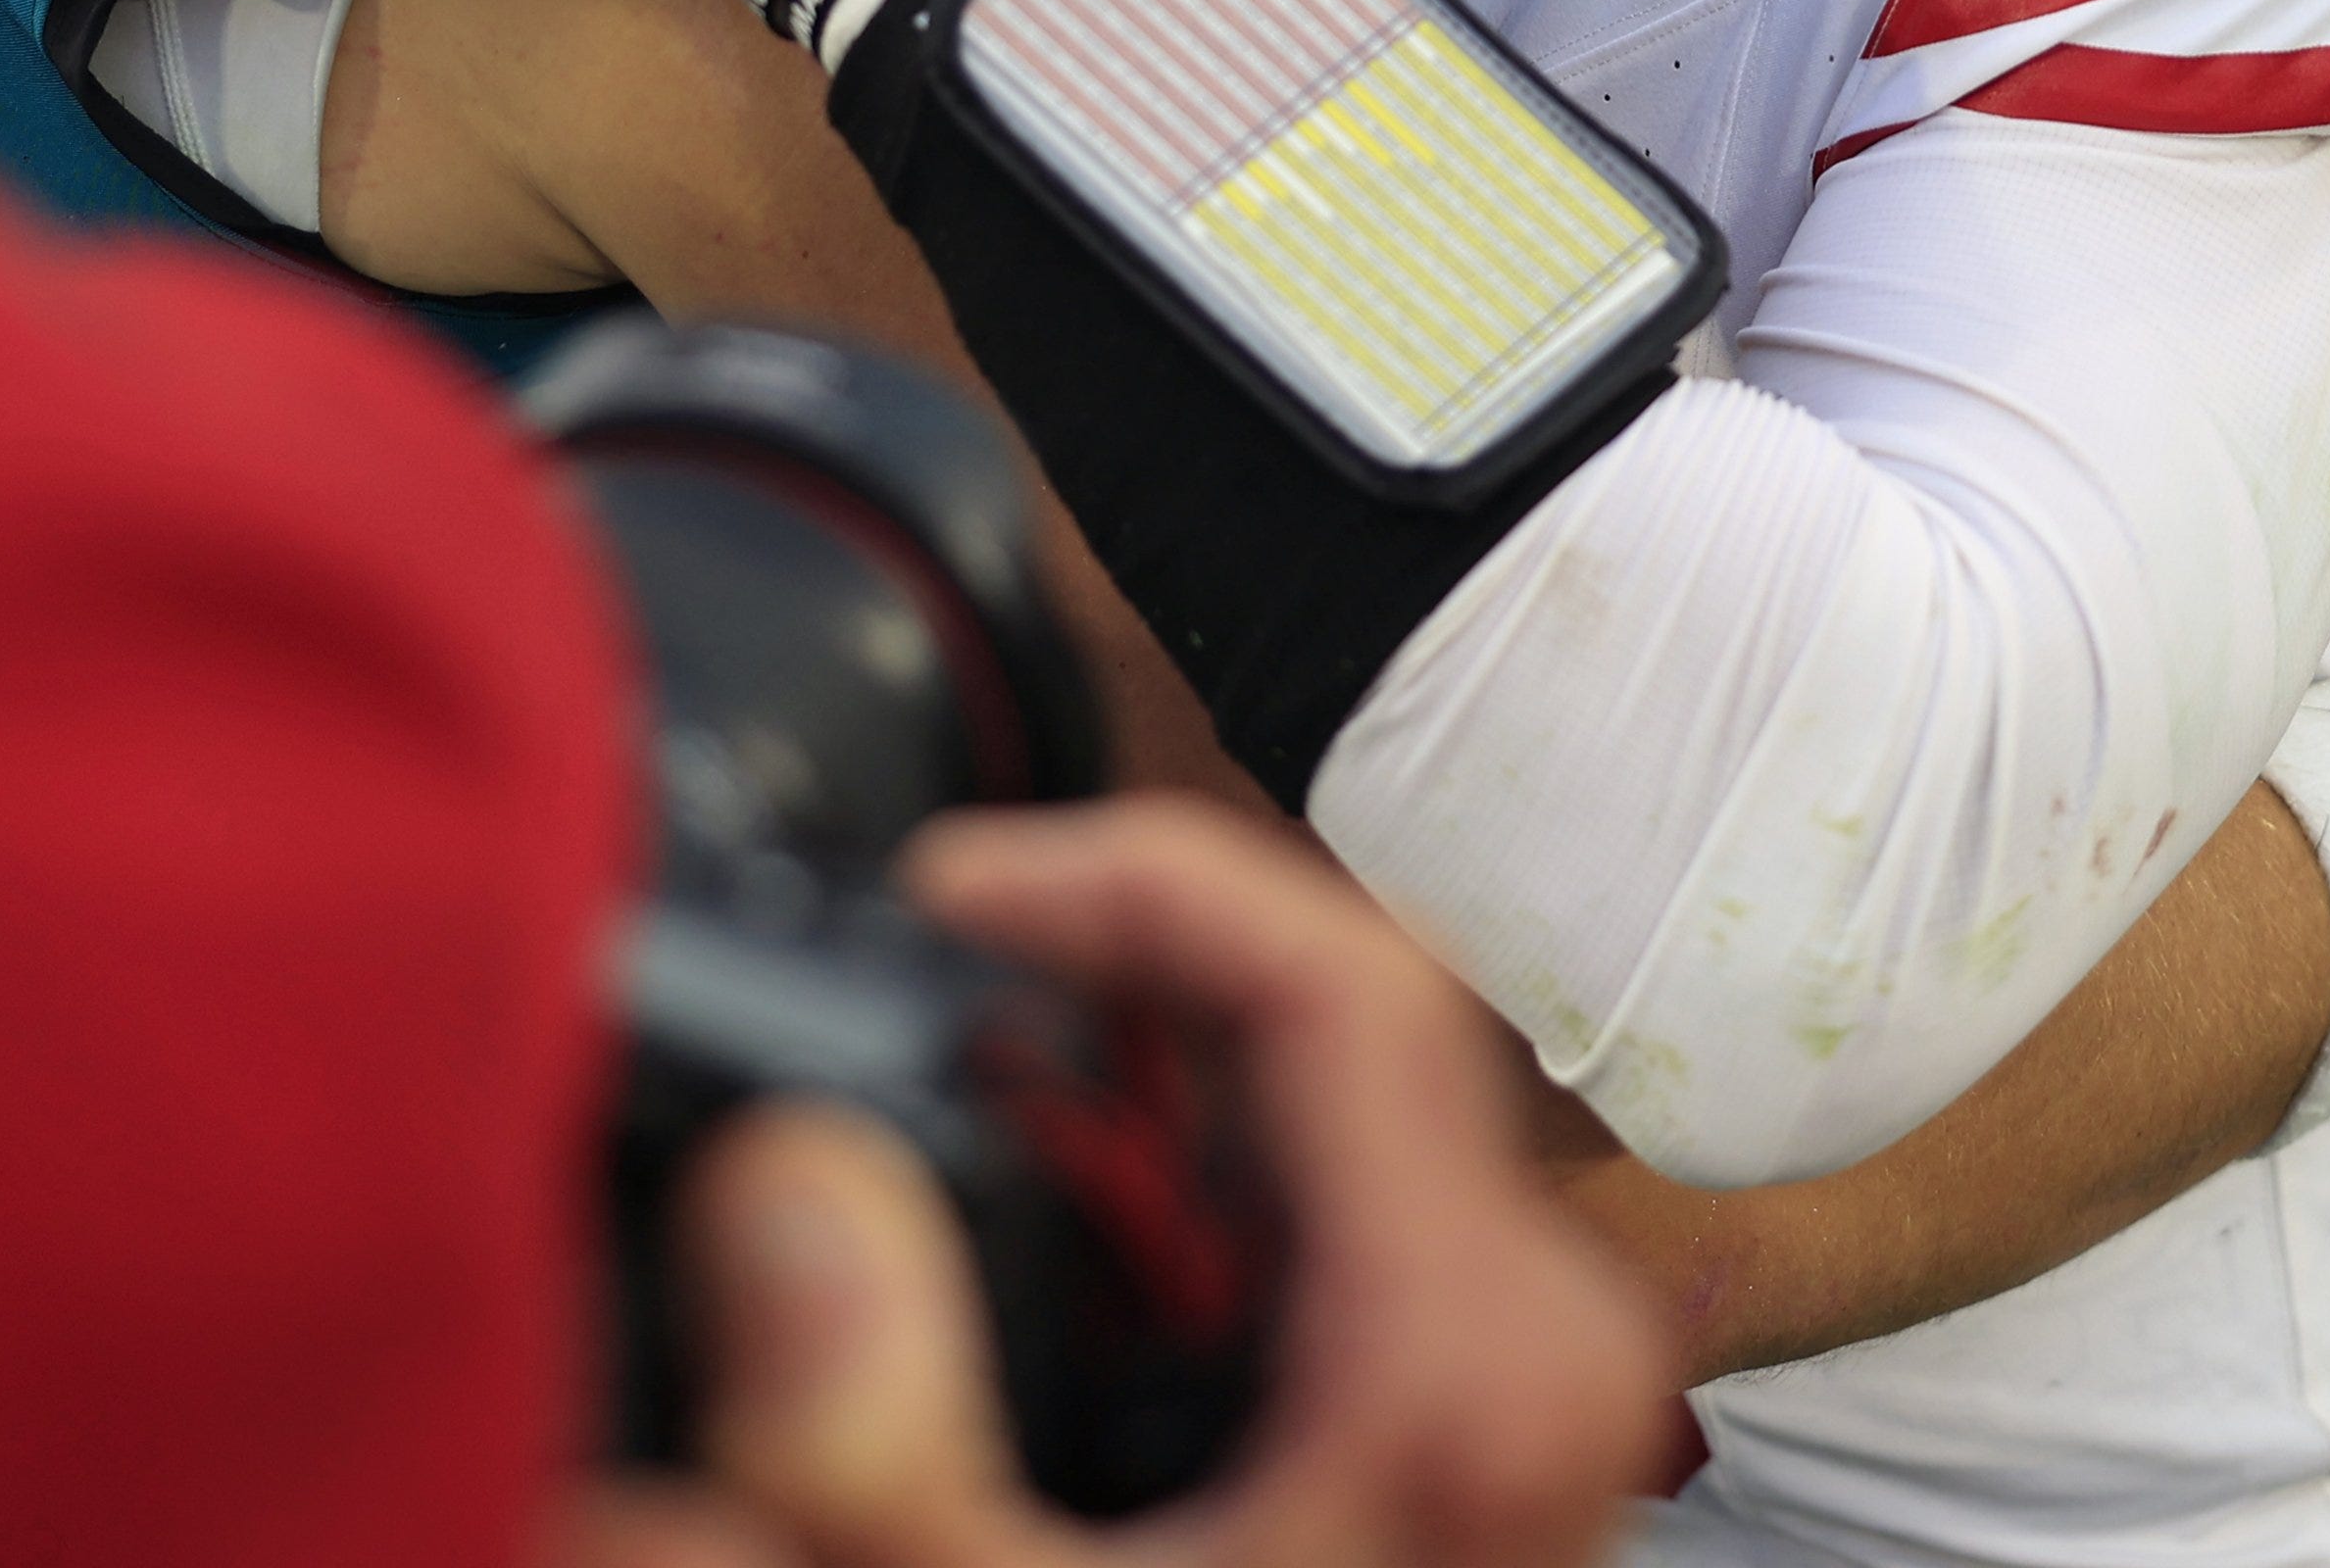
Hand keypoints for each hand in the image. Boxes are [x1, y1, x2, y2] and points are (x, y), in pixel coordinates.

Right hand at [599, 797, 1671, 1566]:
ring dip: (1147, 1068)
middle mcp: (1542, 1340)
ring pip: (1336, 1098)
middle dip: (1112, 970)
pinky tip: (1052, 1201)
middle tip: (925, 966)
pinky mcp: (1481, 1406)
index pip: (1330, 979)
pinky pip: (1344, 1199)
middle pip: (1335, 1012)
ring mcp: (1531, 1371)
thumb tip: (786, 1191)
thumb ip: (854, 1448)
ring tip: (960, 1061)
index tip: (947, 891)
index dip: (1125, 880)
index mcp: (1463, 1364)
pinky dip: (1193, 1168)